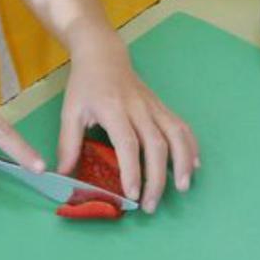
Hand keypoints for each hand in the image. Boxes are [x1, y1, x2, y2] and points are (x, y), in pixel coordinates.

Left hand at [58, 28, 198, 213]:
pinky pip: (181, 125)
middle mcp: (137, 107)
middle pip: (155, 144)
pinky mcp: (161, 106)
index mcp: (112, 108)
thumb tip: (64, 176)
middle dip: (157, 178)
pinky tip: (194, 165)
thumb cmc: (85, 85)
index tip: (132, 194)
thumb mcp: (69, 111)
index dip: (132, 170)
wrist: (103, 54)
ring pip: (175, 133)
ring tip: (182, 187)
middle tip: (150, 205)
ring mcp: (152, 106)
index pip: (127, 142)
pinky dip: (190, 145)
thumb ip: (68, 144)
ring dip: (183, 161)